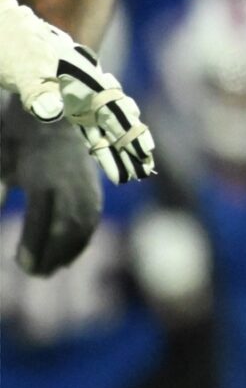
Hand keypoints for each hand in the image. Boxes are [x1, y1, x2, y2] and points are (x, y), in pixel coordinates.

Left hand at [0, 0, 154, 182]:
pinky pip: (88, 114)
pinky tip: (104, 139)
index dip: (129, 133)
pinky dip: (100, 130)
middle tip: (145, 170)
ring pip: (103, 117)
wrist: (1, 22)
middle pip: (115, 116)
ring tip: (131, 162)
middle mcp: (85, 82)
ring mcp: (76, 85)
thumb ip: (37, 90)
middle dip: (129, 142)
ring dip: (115, 140)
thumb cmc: (7, 44)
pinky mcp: (64, 88)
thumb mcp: (21, 69)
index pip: (113, 111)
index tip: (145, 155)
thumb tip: (53, 111)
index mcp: (81, 79)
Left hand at [0, 100, 102, 273]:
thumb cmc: (20, 135)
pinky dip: (81, 242)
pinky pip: (91, 222)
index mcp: (44, 177)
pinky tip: (68, 256)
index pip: (42, 221)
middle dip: (51, 255)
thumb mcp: (3, 159)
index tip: (21, 266)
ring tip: (52, 270)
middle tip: (35, 274)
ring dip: (68, 253)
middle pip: (65, 230)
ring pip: (82, 229)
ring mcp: (86, 188)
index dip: (33, 246)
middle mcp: (70, 186)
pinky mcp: (94, 190)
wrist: (59, 113)